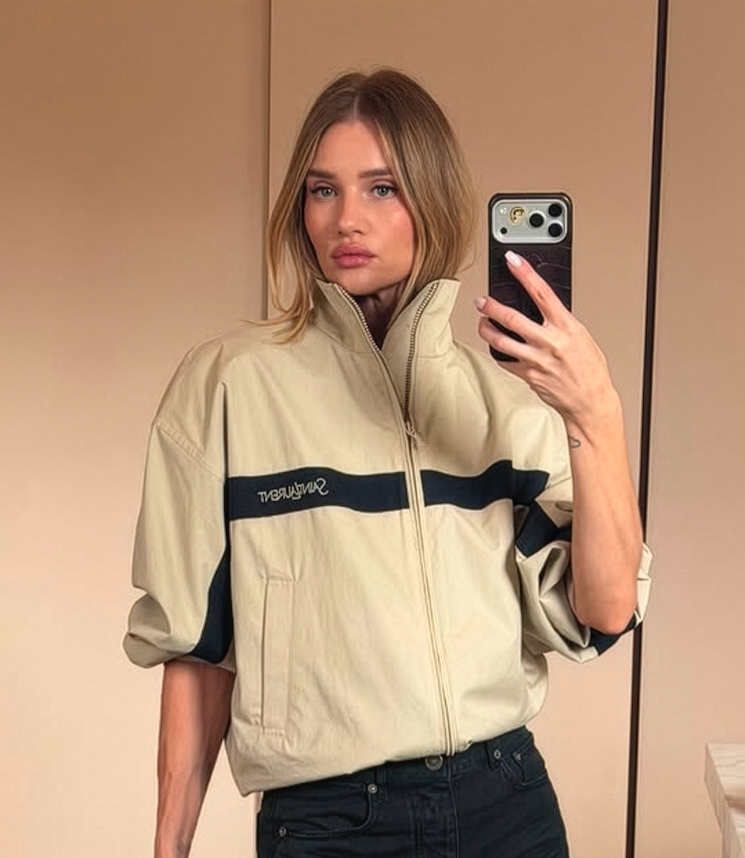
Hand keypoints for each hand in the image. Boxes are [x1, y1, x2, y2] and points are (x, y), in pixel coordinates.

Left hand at [475, 251, 617, 433]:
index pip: (542, 293)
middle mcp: (550, 342)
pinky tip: (496, 347)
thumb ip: (560, 322)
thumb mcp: (581, 336)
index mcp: (566, 327)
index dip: (525, 274)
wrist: (590, 401)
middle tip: (481, 301)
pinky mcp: (528, 376)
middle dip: (491, 307)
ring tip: (482, 323)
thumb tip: (541, 308)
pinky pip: (505, 361)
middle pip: (512, 318)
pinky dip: (498, 352)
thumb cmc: (589, 369)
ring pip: (501, 341)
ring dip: (486, 330)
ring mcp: (537, 360)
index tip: (512, 261)